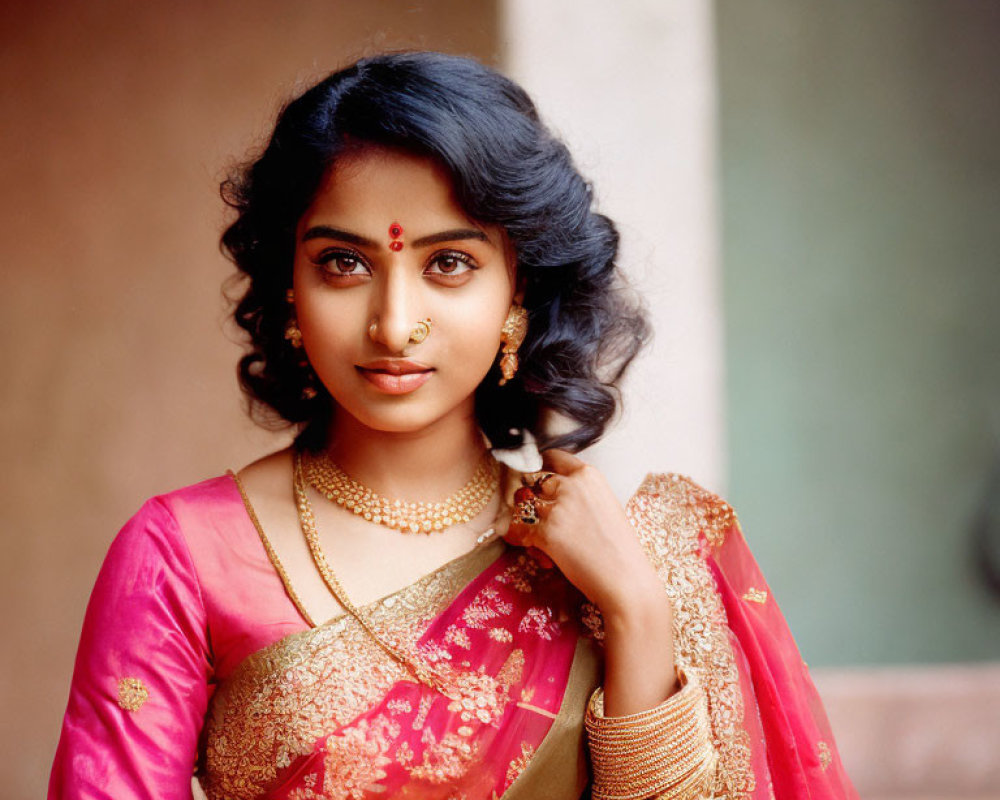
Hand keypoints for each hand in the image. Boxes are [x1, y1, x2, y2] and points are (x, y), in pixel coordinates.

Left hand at [504, 449, 666, 620]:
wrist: (625, 580)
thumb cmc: (620, 548)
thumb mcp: (605, 506)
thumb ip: (580, 493)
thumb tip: (554, 492)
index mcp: (589, 475)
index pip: (553, 457)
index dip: (541, 467)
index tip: (536, 476)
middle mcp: (571, 486)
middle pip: (533, 480)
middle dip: (531, 496)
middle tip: (536, 513)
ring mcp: (557, 508)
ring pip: (522, 505)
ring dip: (524, 519)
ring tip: (537, 535)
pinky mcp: (546, 532)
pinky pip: (517, 530)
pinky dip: (520, 540)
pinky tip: (535, 550)